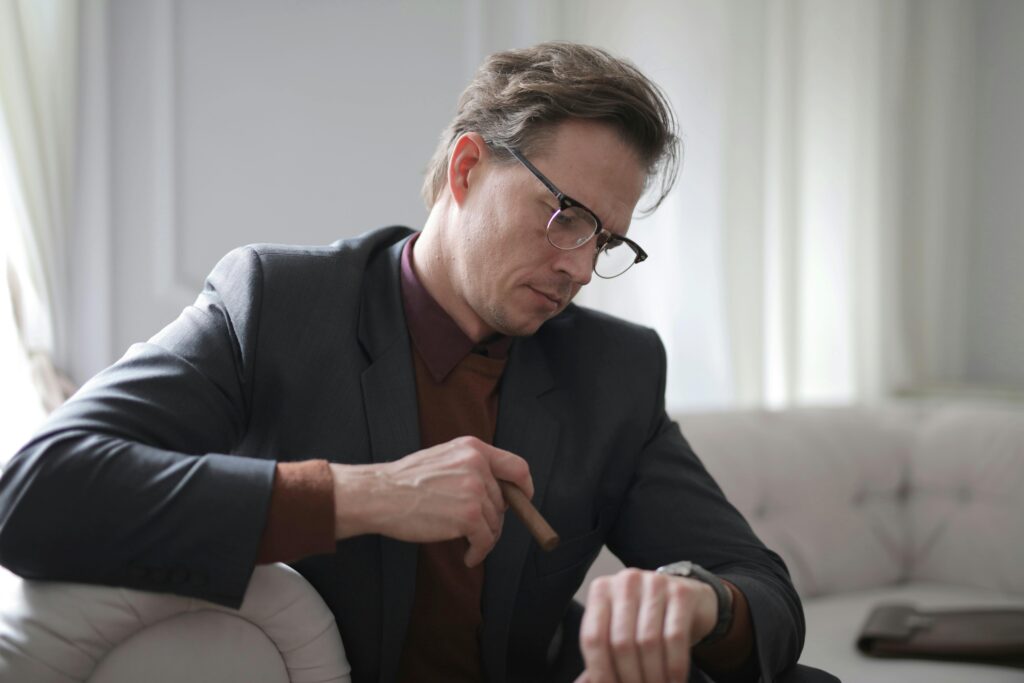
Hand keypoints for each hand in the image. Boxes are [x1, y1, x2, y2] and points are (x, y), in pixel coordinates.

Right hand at [329, 436, 532, 565]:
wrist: (379, 495)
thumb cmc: (405, 481)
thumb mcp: (443, 458)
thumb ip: (470, 467)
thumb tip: (499, 490)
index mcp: (473, 448)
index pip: (517, 467)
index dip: (524, 487)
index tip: (523, 500)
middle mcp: (477, 465)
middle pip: (503, 501)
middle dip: (492, 519)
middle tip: (475, 530)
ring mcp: (474, 490)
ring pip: (495, 523)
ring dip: (483, 538)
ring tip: (468, 544)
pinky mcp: (468, 516)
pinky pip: (486, 540)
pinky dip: (479, 552)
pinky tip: (468, 556)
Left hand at [575, 568, 717, 682]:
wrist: (689, 600)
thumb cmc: (646, 619)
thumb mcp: (620, 631)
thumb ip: (602, 656)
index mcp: (601, 591)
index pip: (593, 638)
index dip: (600, 671)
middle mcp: (626, 582)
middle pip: (621, 642)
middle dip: (630, 678)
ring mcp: (655, 583)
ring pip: (648, 641)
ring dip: (653, 676)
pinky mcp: (682, 593)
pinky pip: (675, 637)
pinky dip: (674, 667)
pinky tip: (675, 681)